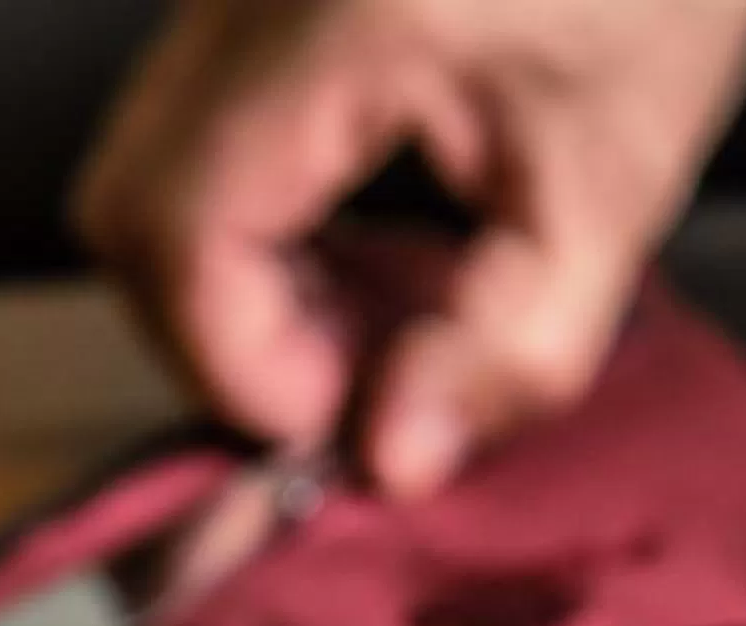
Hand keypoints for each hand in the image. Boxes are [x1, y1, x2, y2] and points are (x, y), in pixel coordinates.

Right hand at [75, 0, 745, 497]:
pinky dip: (263, 228)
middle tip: (361, 382)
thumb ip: (510, 347)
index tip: (349, 422)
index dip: (242, 369)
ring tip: (382, 321)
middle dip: (229, 337)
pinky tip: (371, 251)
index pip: (178, 234)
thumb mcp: (612, 194)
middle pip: (134, 212)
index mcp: (328, 28)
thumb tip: (394, 460)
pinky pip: (203, 140)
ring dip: (245, 288)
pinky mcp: (259, 4)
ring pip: (154, 179)